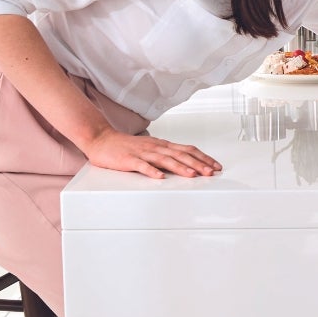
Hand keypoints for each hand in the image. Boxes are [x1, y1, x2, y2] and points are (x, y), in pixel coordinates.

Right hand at [84, 130, 220, 179]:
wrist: (102, 139)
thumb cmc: (127, 147)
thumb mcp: (151, 149)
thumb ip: (167, 156)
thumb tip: (186, 164)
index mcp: (162, 145)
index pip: (187, 150)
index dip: (203, 158)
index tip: (216, 166)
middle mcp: (155, 147)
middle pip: (180, 154)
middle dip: (198, 164)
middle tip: (211, 172)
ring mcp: (142, 153)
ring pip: (165, 159)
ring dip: (180, 167)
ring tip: (192, 175)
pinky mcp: (129, 159)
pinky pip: (142, 166)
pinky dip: (152, 171)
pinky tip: (160, 177)